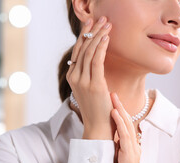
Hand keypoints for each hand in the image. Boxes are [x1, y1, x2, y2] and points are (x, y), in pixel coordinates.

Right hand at [66, 16, 113, 139]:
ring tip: (107, 24)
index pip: (78, 52)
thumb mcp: (90, 89)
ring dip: (99, 36)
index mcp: (72, 77)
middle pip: (82, 49)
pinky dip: (101, 48)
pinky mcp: (93, 85)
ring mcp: (82, 81)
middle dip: (92, 32)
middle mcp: (74, 77)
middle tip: (102, 18)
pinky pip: (97, 61)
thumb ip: (90, 74)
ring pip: (89, 53)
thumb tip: (96, 60)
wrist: (98, 127)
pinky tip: (107, 38)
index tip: (92, 24)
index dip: (85, 36)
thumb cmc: (97, 108)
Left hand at [108, 92, 140, 162]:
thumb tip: (104, 135)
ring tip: (114, 99)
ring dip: (121, 112)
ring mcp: (133, 153)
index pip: (125, 126)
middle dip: (120, 107)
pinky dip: (121, 125)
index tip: (111, 100)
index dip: (119, 112)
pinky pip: (126, 138)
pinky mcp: (130, 159)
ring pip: (128, 128)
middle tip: (113, 93)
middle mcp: (133, 148)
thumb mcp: (111, 159)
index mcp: (129, 148)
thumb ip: (111, 147)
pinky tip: (116, 115)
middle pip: (128, 123)